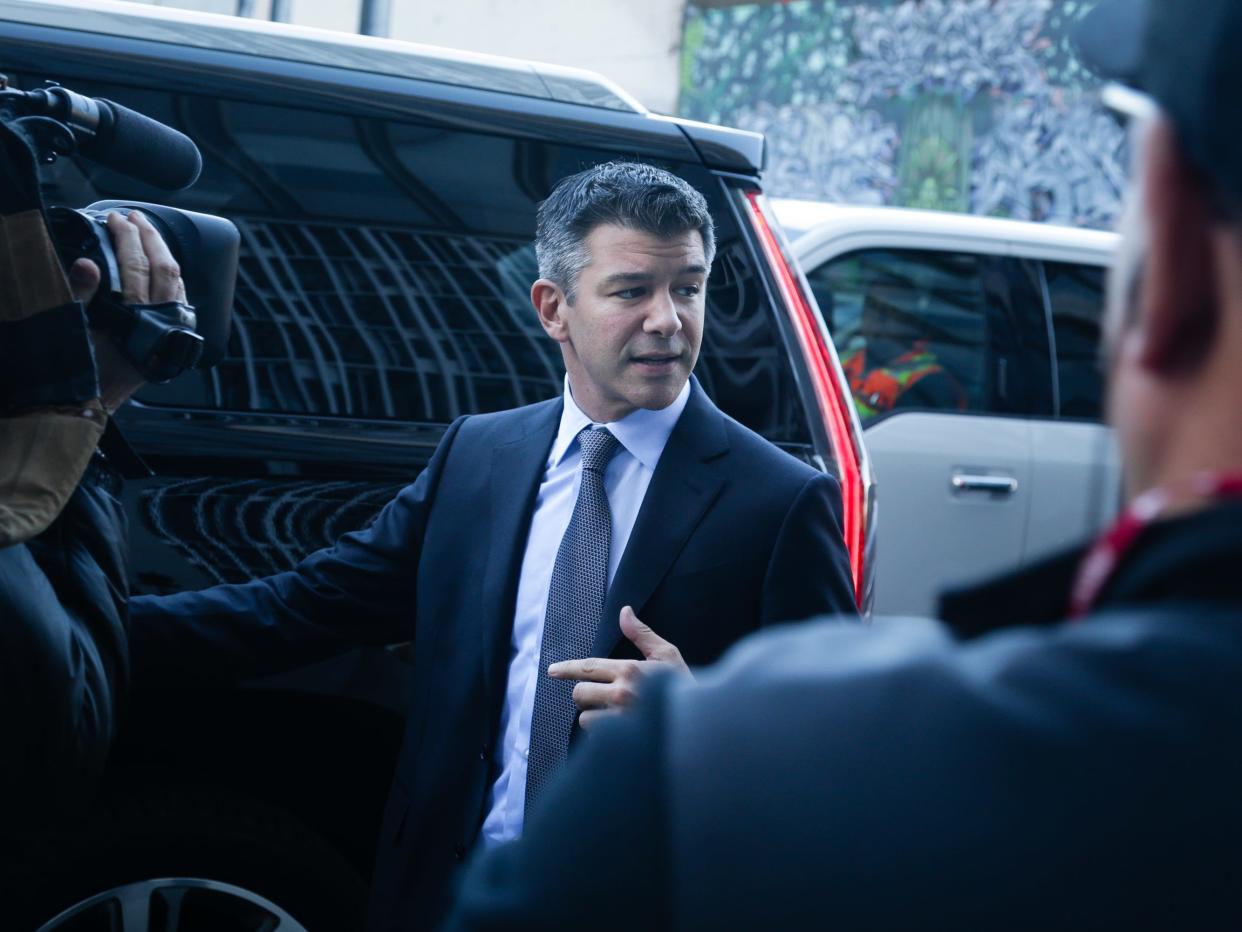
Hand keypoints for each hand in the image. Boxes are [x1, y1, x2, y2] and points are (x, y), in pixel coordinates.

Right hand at [76, 212, 185, 411]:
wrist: (99, 402)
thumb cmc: (86, 368)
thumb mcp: (75, 329)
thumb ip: (82, 295)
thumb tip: (87, 263)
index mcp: (137, 316)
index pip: (136, 265)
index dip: (126, 237)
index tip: (114, 218)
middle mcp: (161, 320)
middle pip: (163, 267)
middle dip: (149, 236)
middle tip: (134, 216)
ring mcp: (171, 327)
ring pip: (177, 280)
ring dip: (164, 252)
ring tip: (149, 232)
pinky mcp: (174, 334)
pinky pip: (180, 296)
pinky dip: (172, 275)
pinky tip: (163, 265)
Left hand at [547, 606, 691, 730]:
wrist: (701, 726)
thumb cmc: (685, 688)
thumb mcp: (666, 655)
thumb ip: (641, 634)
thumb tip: (624, 612)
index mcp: (630, 670)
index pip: (587, 666)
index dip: (566, 668)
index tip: (552, 671)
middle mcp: (622, 693)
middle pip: (580, 693)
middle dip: (585, 694)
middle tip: (600, 696)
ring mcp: (621, 720)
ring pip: (585, 718)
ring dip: (596, 718)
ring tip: (616, 717)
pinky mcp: (621, 741)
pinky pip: (597, 739)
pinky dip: (604, 736)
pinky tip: (622, 733)